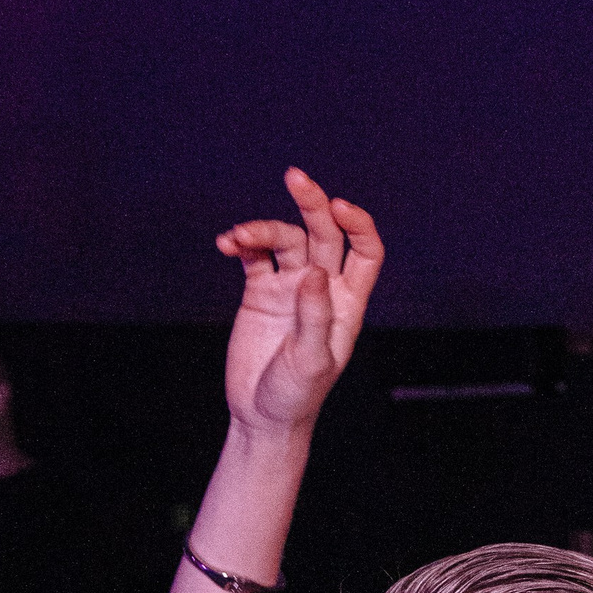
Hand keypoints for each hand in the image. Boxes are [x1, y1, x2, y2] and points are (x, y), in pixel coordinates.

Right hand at [216, 168, 383, 438]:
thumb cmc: (296, 396)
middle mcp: (322, 287)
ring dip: (261, 229)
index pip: (366, 251)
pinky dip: (242, 243)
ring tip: (236, 238)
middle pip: (324, 233)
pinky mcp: (260, 291)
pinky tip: (226, 243)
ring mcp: (290, 286)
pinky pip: (254, 256)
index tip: (338, 207)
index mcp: (347, 303)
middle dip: (312, 203)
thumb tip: (313, 272)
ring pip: (284, 240)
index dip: (358, 224)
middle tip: (295, 177)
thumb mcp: (311, 361)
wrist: (260, 416)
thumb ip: (315, 317)